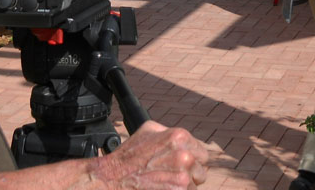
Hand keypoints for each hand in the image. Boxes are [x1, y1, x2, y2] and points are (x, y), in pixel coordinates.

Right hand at [91, 120, 208, 188]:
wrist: (112, 178)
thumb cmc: (129, 155)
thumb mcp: (149, 130)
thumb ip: (170, 131)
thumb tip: (185, 139)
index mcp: (179, 137)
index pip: (202, 154)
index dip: (191, 160)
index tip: (178, 165)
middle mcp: (184, 155)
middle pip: (201, 171)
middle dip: (189, 175)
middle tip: (170, 176)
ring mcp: (183, 176)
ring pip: (195, 186)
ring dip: (183, 187)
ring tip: (163, 183)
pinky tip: (161, 189)